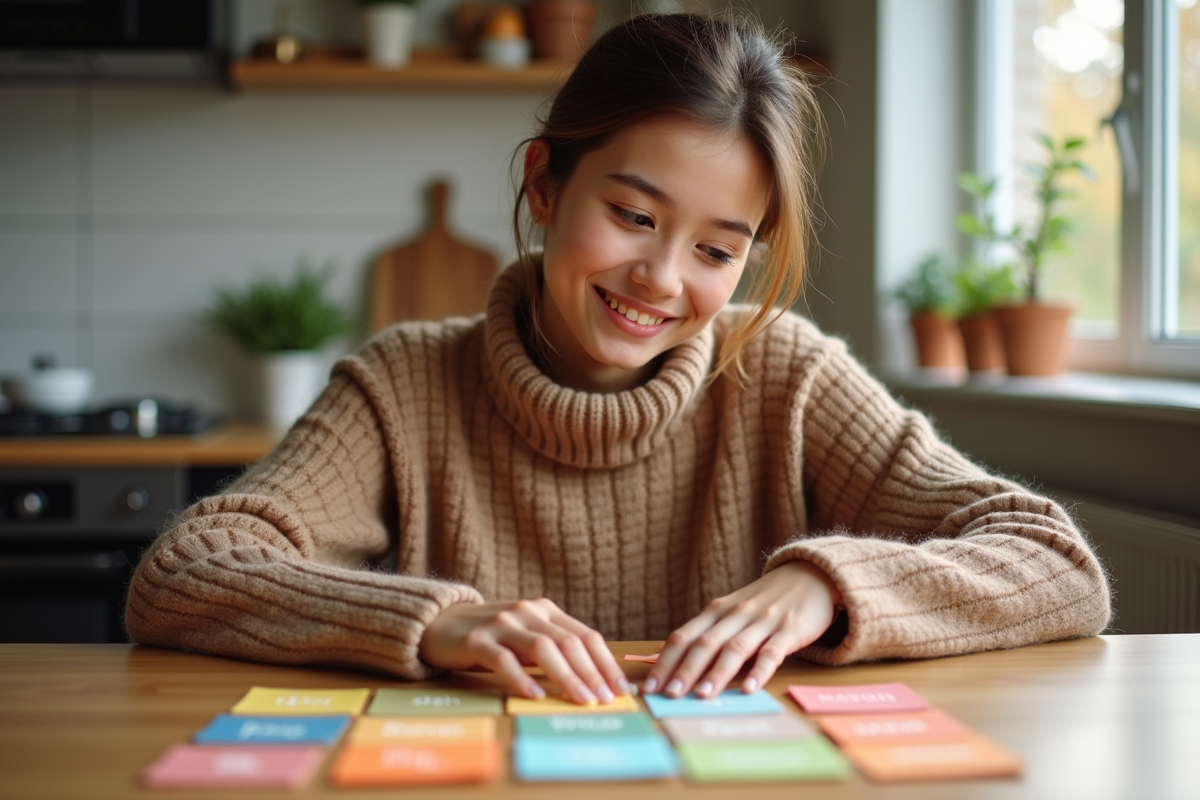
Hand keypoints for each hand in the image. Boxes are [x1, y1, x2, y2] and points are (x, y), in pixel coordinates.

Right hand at [418, 598, 629, 703]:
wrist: (438, 622)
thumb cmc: (491, 637)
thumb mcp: (526, 637)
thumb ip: (554, 651)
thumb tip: (593, 683)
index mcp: (545, 610)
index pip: (585, 636)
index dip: (605, 663)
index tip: (621, 688)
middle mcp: (527, 611)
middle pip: (568, 642)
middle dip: (591, 673)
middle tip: (606, 700)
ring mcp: (501, 623)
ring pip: (542, 648)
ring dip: (566, 676)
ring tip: (582, 700)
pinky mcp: (476, 640)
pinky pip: (503, 659)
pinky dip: (522, 678)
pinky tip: (535, 696)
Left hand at [643, 561, 840, 697]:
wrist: (810, 576)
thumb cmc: (764, 602)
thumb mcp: (732, 612)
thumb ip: (709, 635)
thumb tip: (674, 666)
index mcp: (716, 610)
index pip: (683, 637)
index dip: (665, 662)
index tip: (649, 686)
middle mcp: (735, 614)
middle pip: (705, 644)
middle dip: (684, 670)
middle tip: (668, 695)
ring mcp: (763, 621)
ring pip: (735, 648)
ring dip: (717, 673)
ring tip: (702, 695)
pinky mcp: (790, 629)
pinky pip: (772, 652)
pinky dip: (759, 670)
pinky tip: (750, 688)